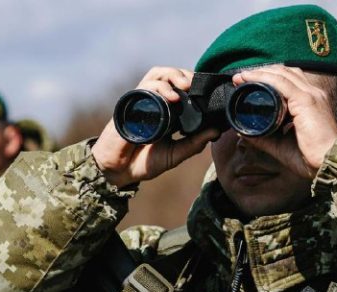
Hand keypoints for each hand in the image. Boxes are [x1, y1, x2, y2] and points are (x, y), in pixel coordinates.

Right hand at [92, 67, 220, 187]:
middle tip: (197, 85)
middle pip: (171, 75)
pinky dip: (159, 87)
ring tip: (185, 85)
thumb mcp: (175, 154)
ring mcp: (143, 101)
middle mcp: (156, 102)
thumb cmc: (145, 162)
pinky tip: (171, 96)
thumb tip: (216, 131)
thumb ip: (195, 143)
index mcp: (169, 111)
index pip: (182, 87)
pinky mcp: (130, 105)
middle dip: (185, 74)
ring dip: (173, 75)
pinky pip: (144, 88)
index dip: (195, 83)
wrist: (119, 171)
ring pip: (157, 74)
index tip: (209, 90)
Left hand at [232, 65, 336, 177]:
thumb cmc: (311, 158)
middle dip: (262, 72)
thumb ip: (264, 138)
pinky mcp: (306, 100)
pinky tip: (249, 78)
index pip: (290, 80)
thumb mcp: (281, 145)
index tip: (248, 82)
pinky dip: (262, 77)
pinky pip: (281, 82)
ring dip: (259, 72)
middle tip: (240, 77)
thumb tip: (244, 132)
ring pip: (281, 74)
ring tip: (241, 76)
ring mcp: (310, 95)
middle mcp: (313, 94)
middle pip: (285, 73)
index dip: (269, 78)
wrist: (328, 164)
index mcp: (312, 102)